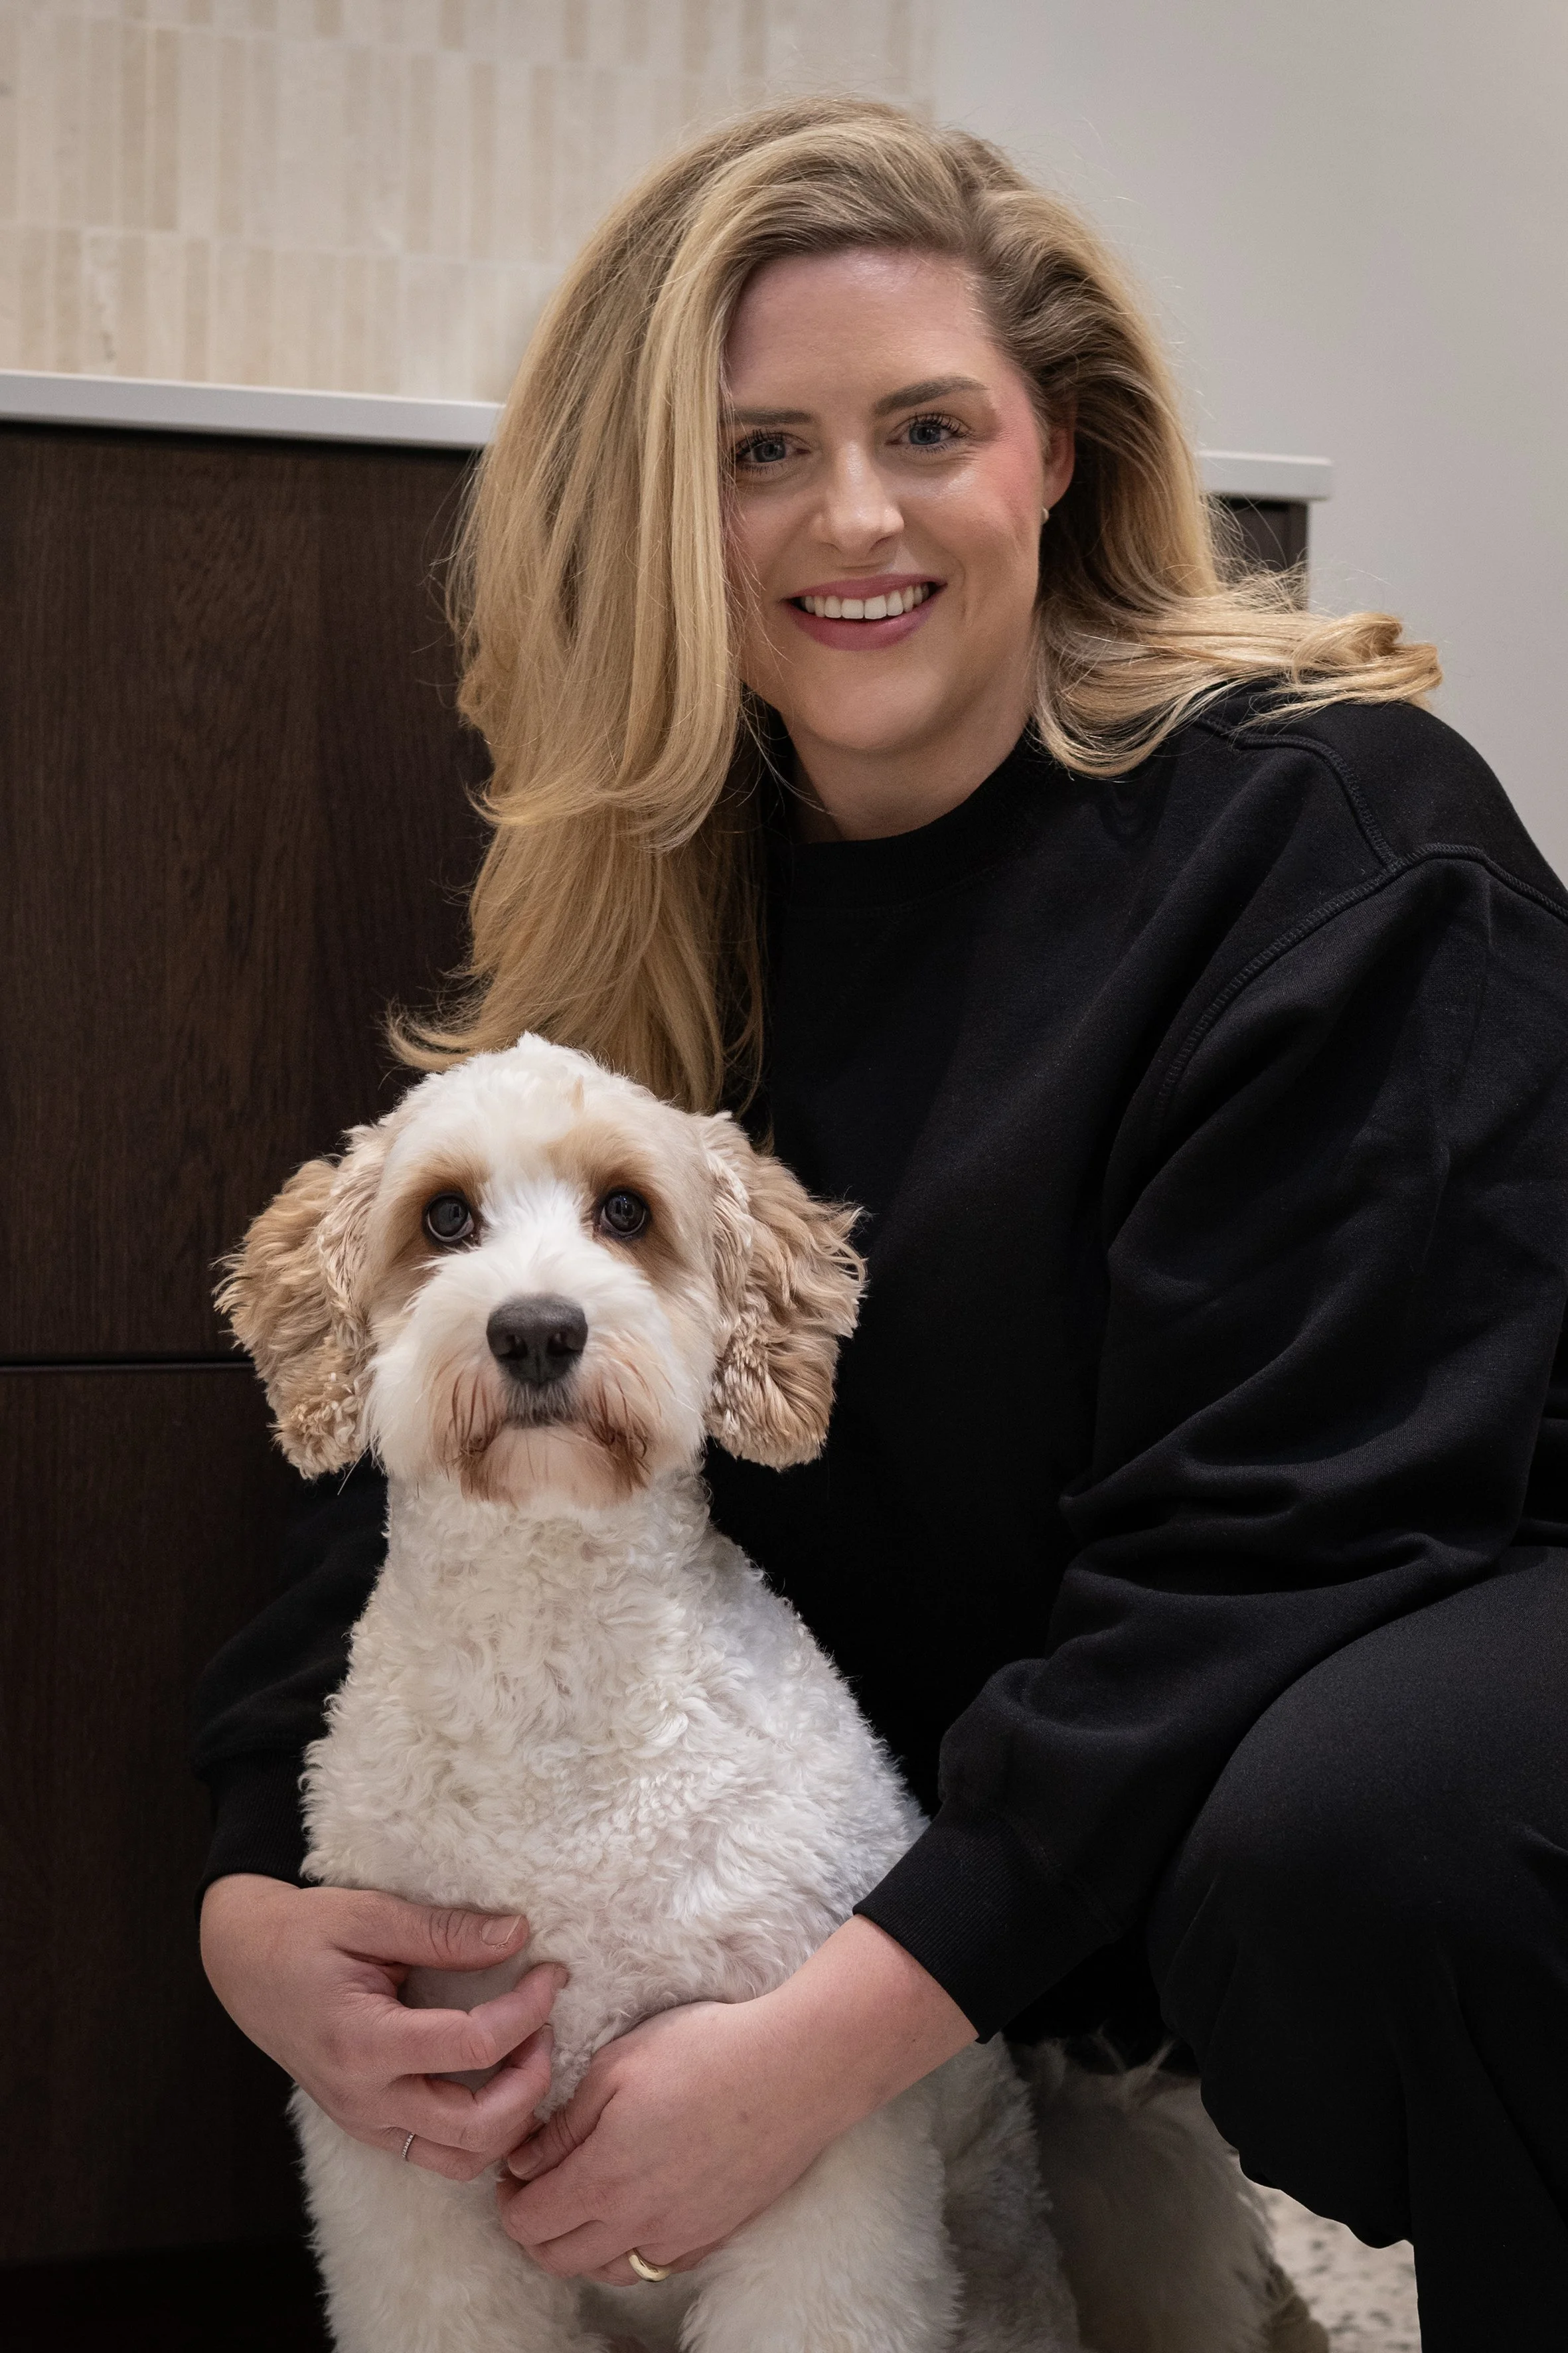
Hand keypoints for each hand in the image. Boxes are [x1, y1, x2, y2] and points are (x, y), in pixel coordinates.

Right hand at [200, 1874, 566, 2180]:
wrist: (246, 1967)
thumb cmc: (304, 1933)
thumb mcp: (370, 1914)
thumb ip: (444, 1932)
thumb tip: (518, 1934)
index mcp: (363, 2042)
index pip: (472, 2049)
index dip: (527, 2011)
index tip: (550, 1973)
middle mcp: (365, 2099)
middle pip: (477, 2129)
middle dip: (531, 2081)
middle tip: (544, 2024)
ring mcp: (366, 2122)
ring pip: (463, 2159)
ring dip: (512, 2115)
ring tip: (524, 2051)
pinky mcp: (370, 2127)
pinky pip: (439, 2154)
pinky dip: (482, 2128)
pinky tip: (496, 2077)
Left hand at [496, 1917, 973, 2284]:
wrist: (798, 2070)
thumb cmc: (708, 2052)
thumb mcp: (619, 2065)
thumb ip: (564, 2123)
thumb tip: (525, 2162)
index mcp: (604, 2179)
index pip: (528, 2224)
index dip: (508, 2200)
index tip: (515, 2168)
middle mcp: (638, 2223)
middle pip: (559, 2258)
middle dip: (535, 2227)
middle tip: (541, 2182)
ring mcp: (681, 2236)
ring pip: (607, 2270)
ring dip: (582, 2243)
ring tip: (587, 2193)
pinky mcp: (716, 2235)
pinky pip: (655, 2265)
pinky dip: (631, 2247)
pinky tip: (639, 2205)